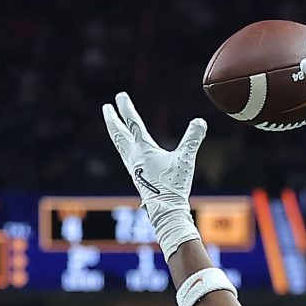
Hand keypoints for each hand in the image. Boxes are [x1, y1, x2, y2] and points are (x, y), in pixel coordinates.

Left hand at [99, 91, 203, 255]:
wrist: (164, 209)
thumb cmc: (173, 185)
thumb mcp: (185, 159)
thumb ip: (192, 139)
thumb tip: (200, 121)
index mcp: (143, 149)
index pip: (133, 123)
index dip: (126, 108)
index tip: (120, 96)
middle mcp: (134, 156)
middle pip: (118, 133)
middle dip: (112, 119)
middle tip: (106, 108)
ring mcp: (133, 167)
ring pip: (119, 145)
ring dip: (114, 132)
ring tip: (112, 125)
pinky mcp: (136, 176)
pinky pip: (124, 156)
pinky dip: (122, 146)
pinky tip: (126, 150)